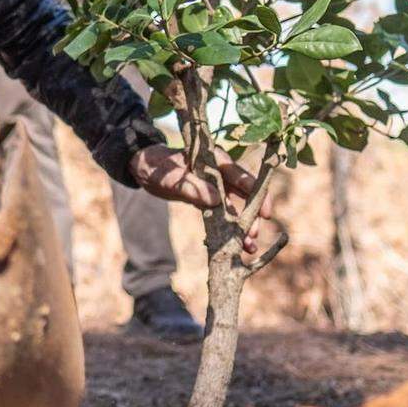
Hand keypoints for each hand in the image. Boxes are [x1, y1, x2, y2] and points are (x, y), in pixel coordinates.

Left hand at [130, 145, 268, 253]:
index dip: (255, 192)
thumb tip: (216, 200)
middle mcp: (220, 172)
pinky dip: (230, 228)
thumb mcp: (171, 177)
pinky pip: (224, 214)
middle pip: (244, 194)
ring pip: (236, 207)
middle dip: (251, 214)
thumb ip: (192, 186)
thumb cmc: (157, 166)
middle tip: (253, 234)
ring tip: (249, 246)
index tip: (264, 212)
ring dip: (243, 225)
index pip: (240, 175)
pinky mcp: (208, 198)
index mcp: (214, 160)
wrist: (143, 168)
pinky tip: (238, 245)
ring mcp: (216, 186)